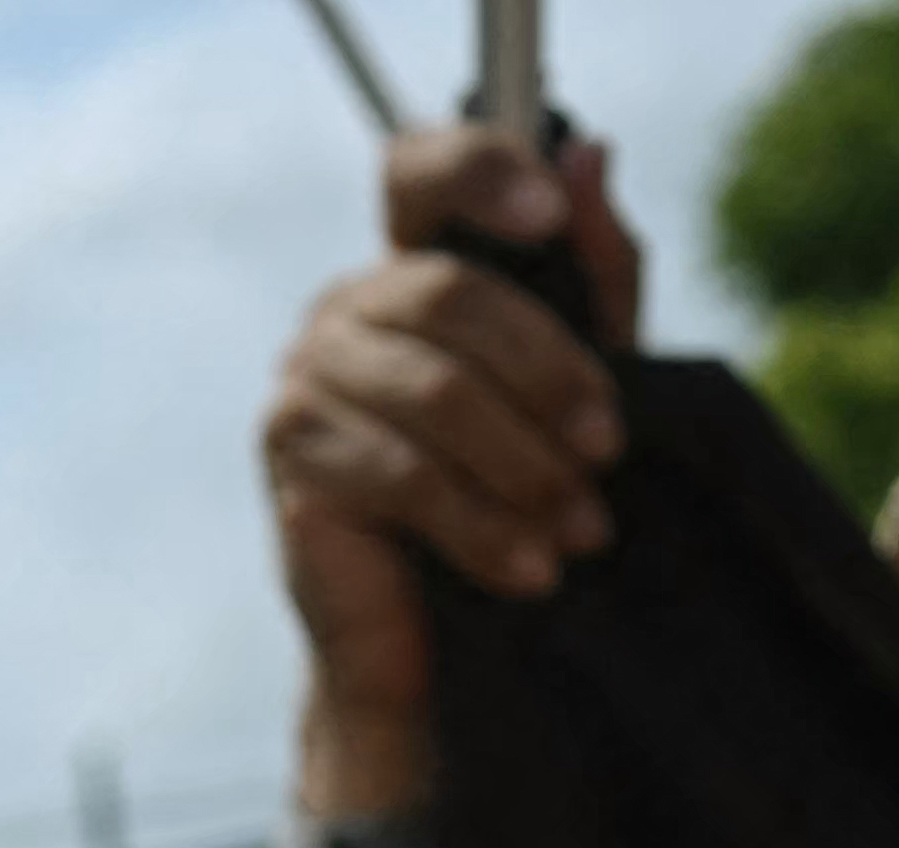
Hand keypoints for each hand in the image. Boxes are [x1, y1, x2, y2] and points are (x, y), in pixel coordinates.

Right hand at [267, 122, 648, 819]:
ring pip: (432, 392)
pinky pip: (401, 476)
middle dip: (546, 375)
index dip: (480, 172)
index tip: (547, 219)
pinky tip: (529, 568)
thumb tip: (590, 154)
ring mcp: (302, 383)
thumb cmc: (509, 497)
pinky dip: (480, 525)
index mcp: (409, 269)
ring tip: (582, 531)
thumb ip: (591, 269)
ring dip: (524, 467)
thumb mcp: (578, 373)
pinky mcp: (291, 463)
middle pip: (447, 292)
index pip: (420, 172)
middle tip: (607, 452)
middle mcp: (341, 311)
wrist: (433, 643)